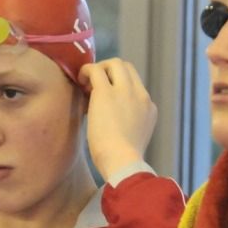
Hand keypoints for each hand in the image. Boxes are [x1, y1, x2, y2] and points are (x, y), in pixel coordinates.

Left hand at [79, 57, 156, 178]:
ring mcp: (125, 92)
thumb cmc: (122, 162)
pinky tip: (79, 81)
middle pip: (127, 68)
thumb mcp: (132, 141)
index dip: (118, 87)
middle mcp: (140, 96)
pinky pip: (96, 70)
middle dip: (110, 72)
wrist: (123, 163)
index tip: (104, 99)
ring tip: (86, 83)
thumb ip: (127, 128)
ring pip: (115, 63)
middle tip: (94, 86)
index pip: (135, 87)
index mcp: (149, 108)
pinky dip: (86, 71)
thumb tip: (113, 126)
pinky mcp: (106, 93)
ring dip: (99, 69)